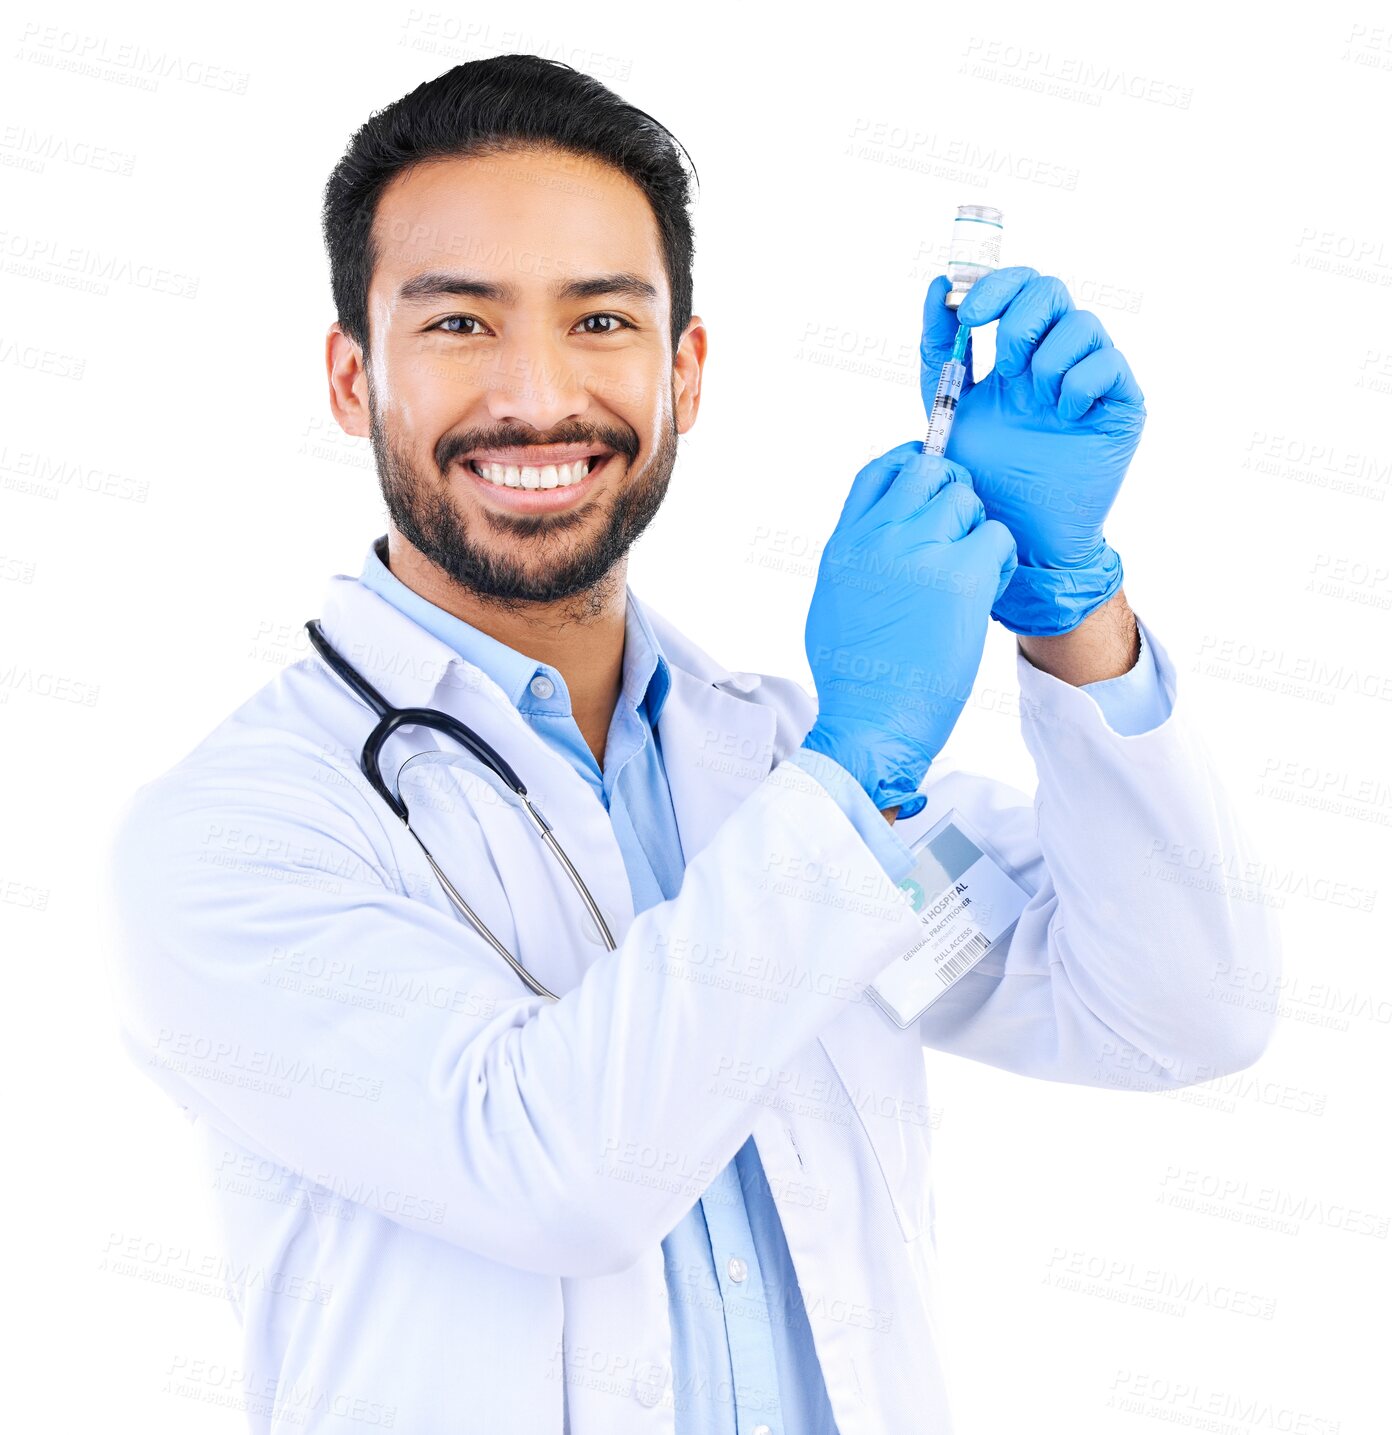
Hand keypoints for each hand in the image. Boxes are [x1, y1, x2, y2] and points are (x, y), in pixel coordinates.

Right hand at [800, 443, 1016, 818]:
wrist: (871, 721)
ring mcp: (919, 551)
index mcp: (845, 543)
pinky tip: (988, 587)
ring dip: (977, 530)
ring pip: (967, 501)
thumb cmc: (854, 677)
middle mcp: (878, 537)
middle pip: (928, 471)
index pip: (879, 472)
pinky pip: (997, 537)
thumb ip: (858, 557)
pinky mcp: (961, 576)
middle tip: (962, 525)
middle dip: (952, 488)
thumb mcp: (833, 601)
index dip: (910, 461)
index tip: (930, 474)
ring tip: (972, 571)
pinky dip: (1001, 559)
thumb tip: (884, 534)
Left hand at [919, 268, 1145, 635]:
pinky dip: (1080, 382)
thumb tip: (938, 285)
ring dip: (1047, 358)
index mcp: (1016, 353)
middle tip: (1005, 367)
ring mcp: (1090, 379)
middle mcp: (1055, 358)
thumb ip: (939, 350)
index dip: (994, 285)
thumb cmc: (984, 477)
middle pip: (1050, 290)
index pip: (1015, 286)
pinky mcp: (1120, 404)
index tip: (968, 315)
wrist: (1017, 534)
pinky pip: (1109, 363)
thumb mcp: (948, 408)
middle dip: (1020, 320)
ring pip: (1081, 323)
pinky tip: (1064, 416)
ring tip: (1034, 401)